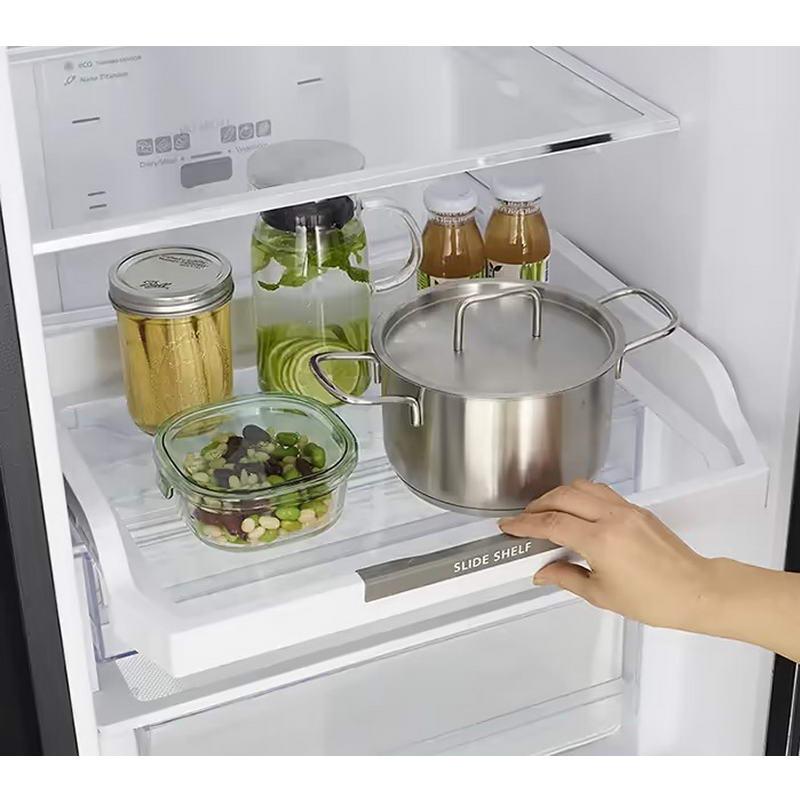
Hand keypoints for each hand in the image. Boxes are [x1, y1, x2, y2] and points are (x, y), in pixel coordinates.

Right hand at [498, 480, 712, 631]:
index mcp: (600, 540)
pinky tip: (575, 510)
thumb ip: (566, 577)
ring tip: (547, 512)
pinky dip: (580, 495)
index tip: (509, 527)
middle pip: (562, 497)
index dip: (525, 524)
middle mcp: (612, 517)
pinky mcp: (636, 509)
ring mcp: (626, 509)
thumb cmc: (654, 599)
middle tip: (524, 521)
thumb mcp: (601, 595)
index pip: (551, 523)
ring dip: (558, 495)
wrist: (697, 590)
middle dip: (537, 506)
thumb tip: (542, 572)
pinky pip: (600, 491)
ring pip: (581, 487)